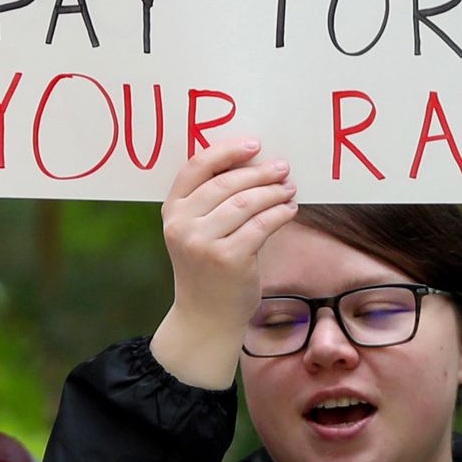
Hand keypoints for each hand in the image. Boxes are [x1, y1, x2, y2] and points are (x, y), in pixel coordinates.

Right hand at [145, 141, 296, 391]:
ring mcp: (204, 243)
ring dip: (273, 192)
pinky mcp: (228, 259)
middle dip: (259, 173)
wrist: (205, 316)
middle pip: (226, 184)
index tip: (253, 145)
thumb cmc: (207, 268)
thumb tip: (254, 164)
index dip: (225, 152)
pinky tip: (289, 210)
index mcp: (172, 211)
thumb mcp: (196, 232)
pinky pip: (261, 225)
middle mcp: (183, 225)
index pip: (195, 168)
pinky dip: (279, 214)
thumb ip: (210, 202)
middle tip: (282, 168)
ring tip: (289, 188)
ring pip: (246, 203)